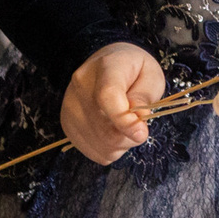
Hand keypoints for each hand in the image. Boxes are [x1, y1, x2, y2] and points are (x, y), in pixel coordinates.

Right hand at [63, 42, 163, 163]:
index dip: (125, 121)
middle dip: (130, 135)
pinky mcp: (67, 124)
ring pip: (101, 145)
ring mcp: (69, 106)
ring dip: (122, 143)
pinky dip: (110, 148)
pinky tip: (113, 130)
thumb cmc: (134, 71)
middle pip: (105, 129)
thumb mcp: (151, 75)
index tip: (142, 133)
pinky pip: (95, 151)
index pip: (107, 97)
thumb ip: (145, 96)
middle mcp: (80, 86)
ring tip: (125, 123)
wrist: (107, 65)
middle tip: (140, 123)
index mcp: (105, 66)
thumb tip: (138, 118)